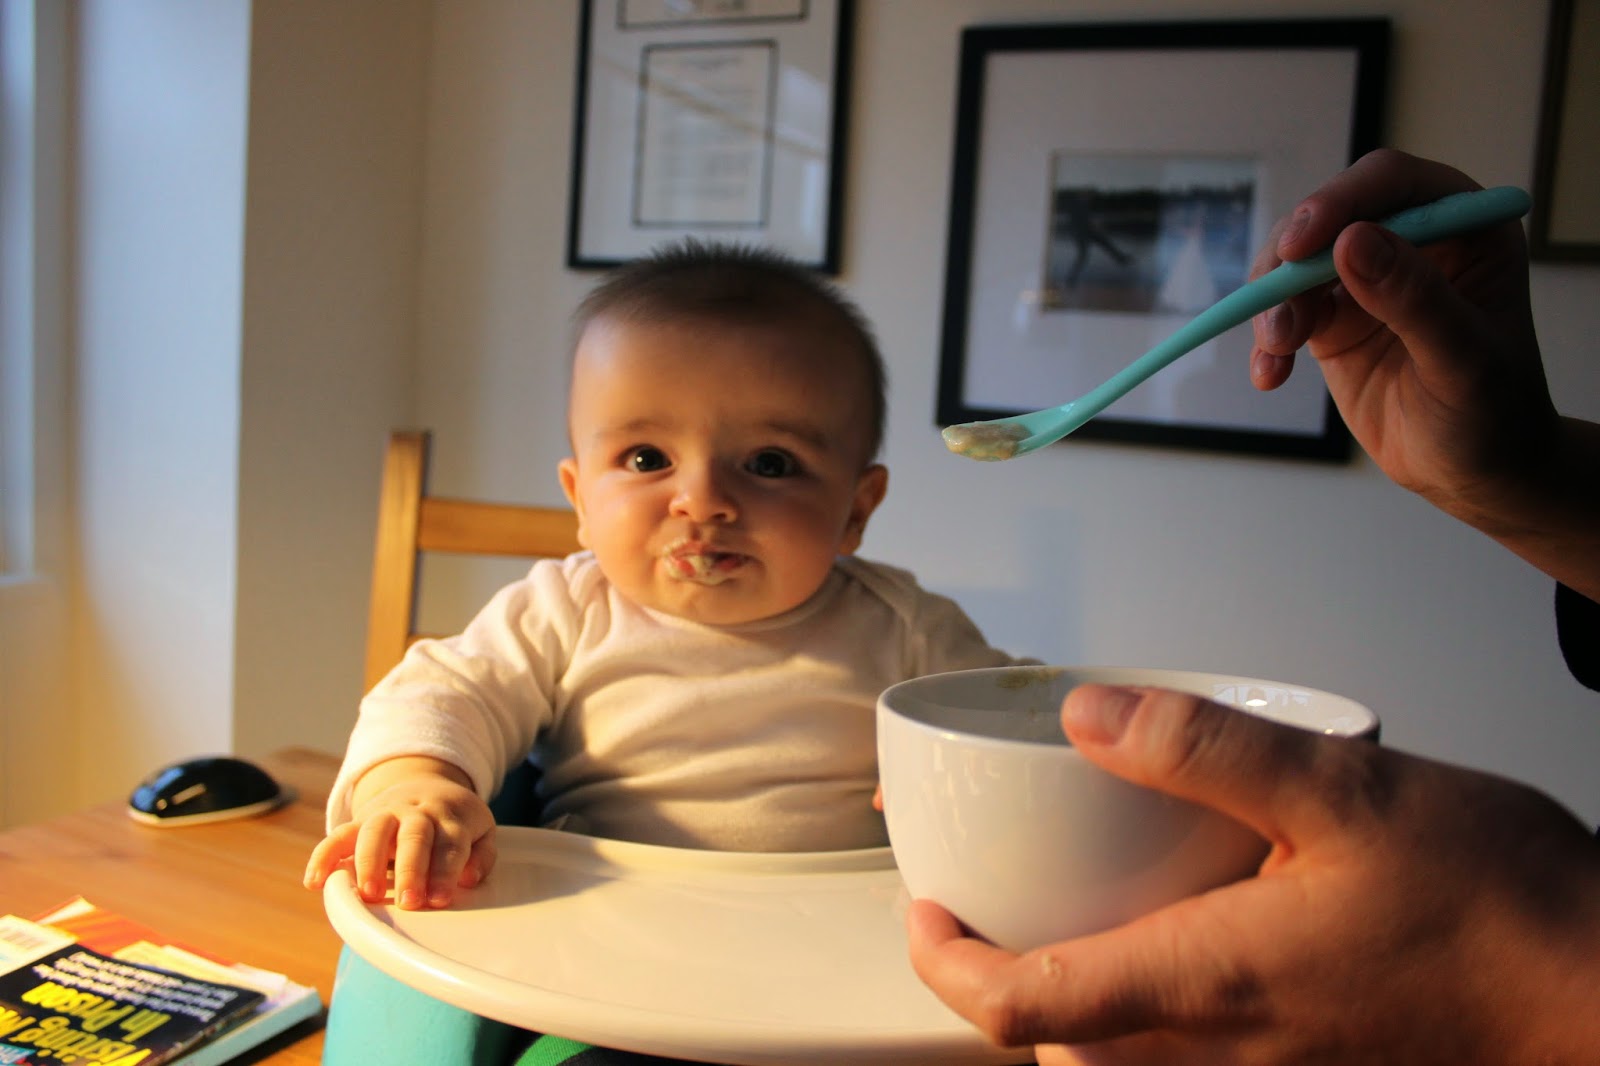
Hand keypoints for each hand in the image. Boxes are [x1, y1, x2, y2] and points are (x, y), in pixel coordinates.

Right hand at [304, 756, 497, 909]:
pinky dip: (323, 856)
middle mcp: (417, 812)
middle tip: (410, 901)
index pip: (450, 843)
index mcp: (452, 816)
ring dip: (370, 863)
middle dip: (411, 869)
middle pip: (414, 835)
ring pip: (374, 831)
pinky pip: (337, 835)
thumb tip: (467, 878)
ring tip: (369, 894)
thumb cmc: (456, 822)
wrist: (426, 786)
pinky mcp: (359, 821)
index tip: (440, 899)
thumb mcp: (481, 832)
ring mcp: (386, 813)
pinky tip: (315, 882)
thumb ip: (481, 856)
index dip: (445, 871)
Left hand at [907, 684, 1599, 1064]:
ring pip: (1114, 1063)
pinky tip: (1164, 946)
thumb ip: (1204, 750)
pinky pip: (1183, 1065)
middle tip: (975, 904)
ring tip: (1054, 921)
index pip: (1019, 1007)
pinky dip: (1136, 1021)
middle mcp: (1219, 1053)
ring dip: (1064, 1002)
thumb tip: (1086, 716)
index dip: (946, 962)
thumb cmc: (1497, 907)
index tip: (924, 906)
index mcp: (1204, 982)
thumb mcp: (1346, 789)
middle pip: (1053, 1044)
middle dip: (994, 980)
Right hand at [1249, 149, 1553, 523]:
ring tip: (1277, 350)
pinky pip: (1283, 313)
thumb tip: (1350, 242)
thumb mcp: (1463, 359)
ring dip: (1274, 304)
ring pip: (1296, 263)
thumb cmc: (1494, 413)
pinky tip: (1270, 375)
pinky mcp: (1334, 320)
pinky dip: (1268, 342)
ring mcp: (1368, 281)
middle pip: (1330, 217)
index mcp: (1465, 229)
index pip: (1392, 183)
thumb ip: (1413, 298)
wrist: (1475, 471)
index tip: (1301, 244)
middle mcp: (1412, 242)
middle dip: (1292, 259)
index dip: (1340, 201)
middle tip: (1273, 303)